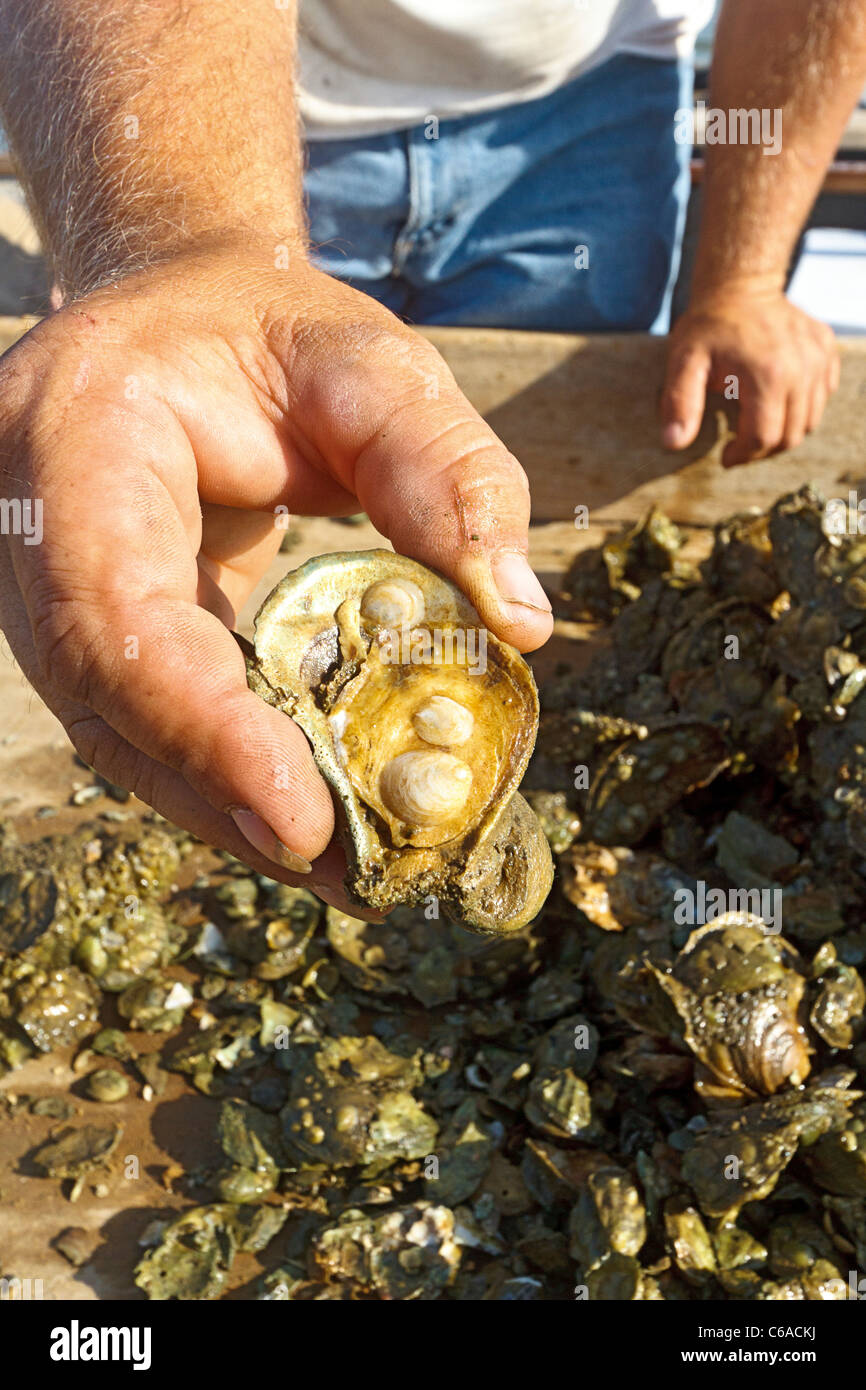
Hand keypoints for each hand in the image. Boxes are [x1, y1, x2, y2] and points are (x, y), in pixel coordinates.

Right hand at [0, 237, 550, 911]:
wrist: (177, 319)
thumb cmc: (269, 332)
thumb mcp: (371, 363)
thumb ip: (446, 472)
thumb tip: (519, 622)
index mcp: (75, 437)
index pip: (112, 610)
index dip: (200, 726)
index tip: (302, 819)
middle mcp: (31, 526)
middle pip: (105, 700)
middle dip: (221, 796)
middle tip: (349, 871)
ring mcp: (45, 585)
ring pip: (117, 730)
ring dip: (225, 809)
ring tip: (348, 869)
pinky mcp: (92, 627)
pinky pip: (145, 718)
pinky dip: (224, 774)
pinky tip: (310, 814)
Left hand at [660, 286, 839, 467]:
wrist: (740, 285)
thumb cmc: (708, 327)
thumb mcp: (683, 362)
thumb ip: (679, 404)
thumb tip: (673, 443)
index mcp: (767, 376)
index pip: (762, 439)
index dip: (741, 456)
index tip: (725, 456)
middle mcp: (801, 370)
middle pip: (789, 436)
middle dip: (761, 450)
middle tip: (740, 445)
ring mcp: (819, 360)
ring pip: (809, 422)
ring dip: (783, 432)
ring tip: (756, 424)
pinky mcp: (827, 351)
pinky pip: (823, 396)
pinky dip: (803, 407)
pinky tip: (778, 399)